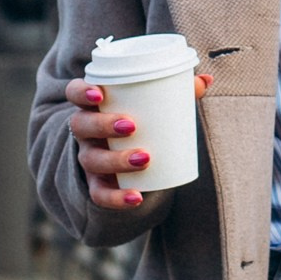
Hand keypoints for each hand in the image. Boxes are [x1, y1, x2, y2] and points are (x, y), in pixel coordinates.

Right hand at [65, 71, 212, 207]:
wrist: (118, 151)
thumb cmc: (136, 117)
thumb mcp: (149, 103)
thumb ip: (174, 90)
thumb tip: (206, 81)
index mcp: (92, 105)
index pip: (74, 92)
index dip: (81, 92)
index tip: (100, 94)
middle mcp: (85, 131)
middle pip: (81, 125)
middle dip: (103, 125)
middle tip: (132, 125)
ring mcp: (88, 157)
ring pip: (91, 160)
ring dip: (116, 160)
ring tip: (145, 158)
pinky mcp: (97, 183)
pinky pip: (100, 194)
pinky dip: (117, 198)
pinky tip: (137, 197)